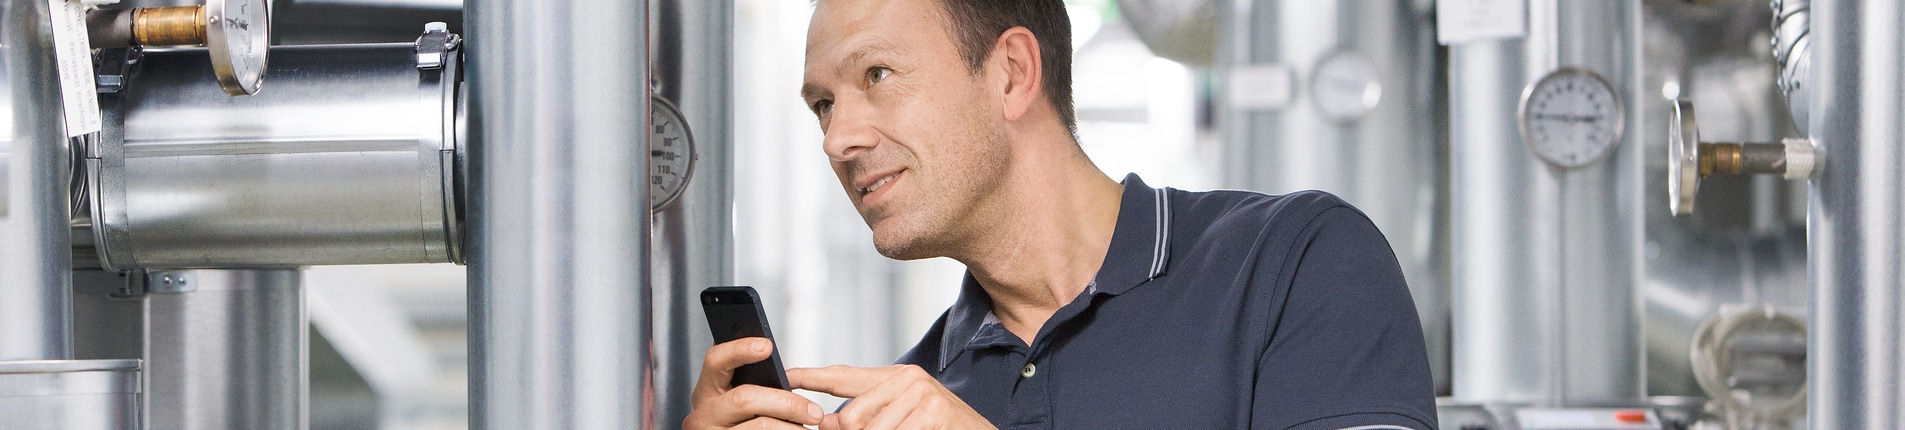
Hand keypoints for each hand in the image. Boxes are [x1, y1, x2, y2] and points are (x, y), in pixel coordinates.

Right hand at [683, 338, 824, 428]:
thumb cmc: (740, 421)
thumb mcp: (735, 399)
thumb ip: (750, 381)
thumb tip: (773, 356)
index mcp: (707, 391)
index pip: (715, 360)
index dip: (740, 349)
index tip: (766, 346)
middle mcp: (704, 414)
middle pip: (745, 398)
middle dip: (785, 402)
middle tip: (814, 412)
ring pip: (760, 425)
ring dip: (791, 427)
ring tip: (810, 426)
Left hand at [789, 364, 996, 429]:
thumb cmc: (939, 429)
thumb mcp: (901, 418)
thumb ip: (866, 416)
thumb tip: (829, 422)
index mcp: (895, 376)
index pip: (843, 375)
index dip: (810, 377)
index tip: (786, 377)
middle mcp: (907, 378)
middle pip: (852, 416)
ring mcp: (921, 393)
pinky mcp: (932, 411)